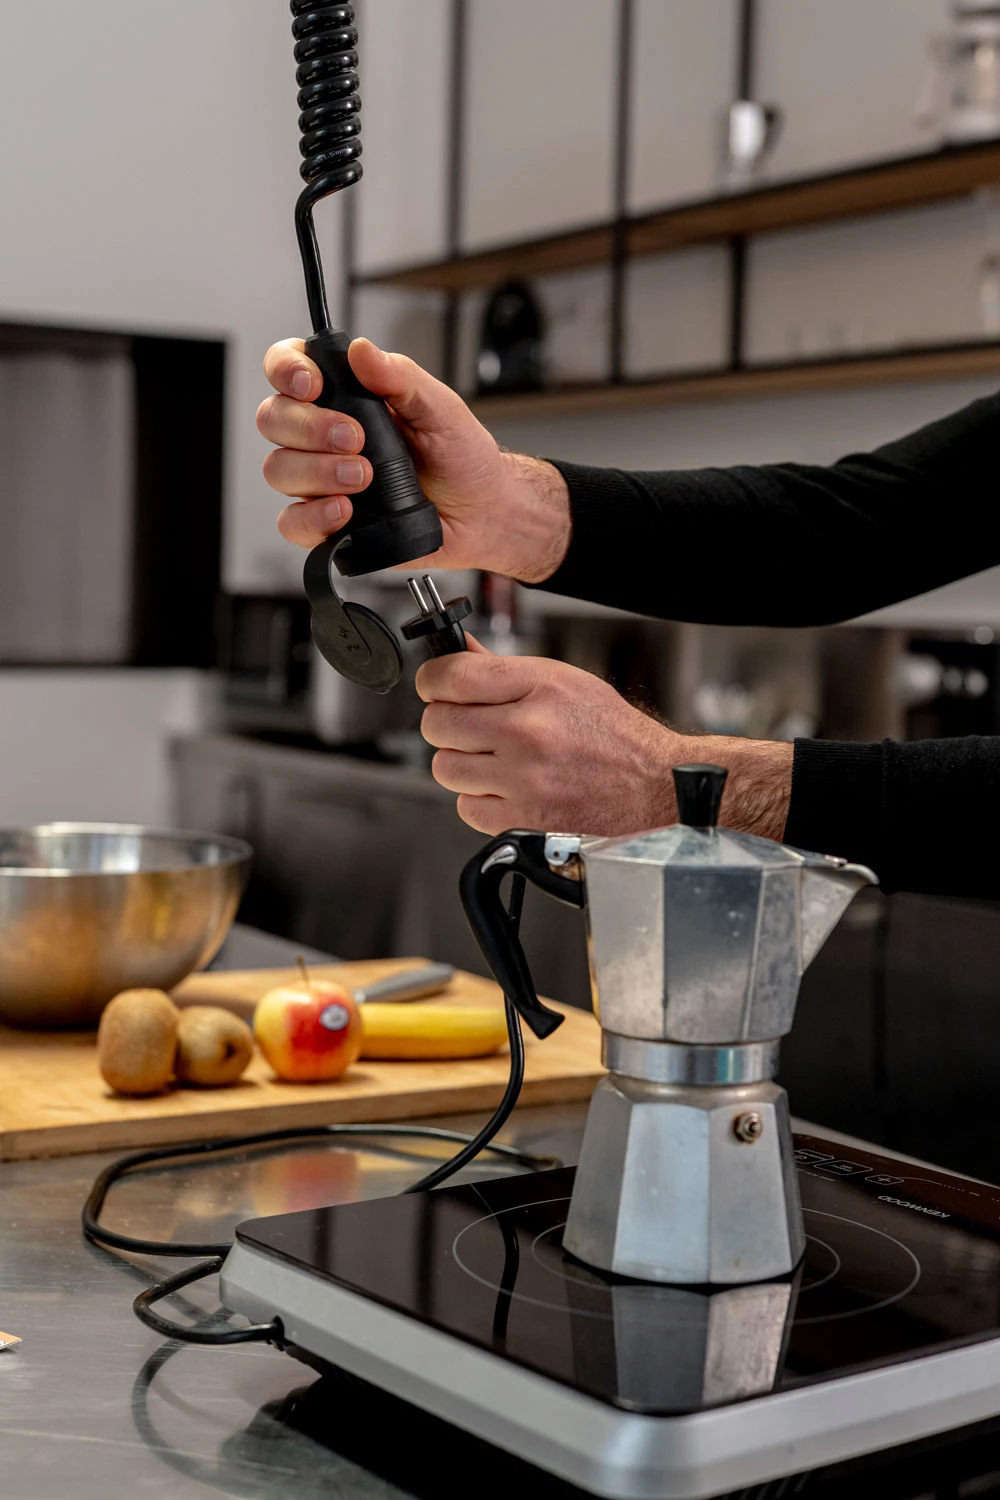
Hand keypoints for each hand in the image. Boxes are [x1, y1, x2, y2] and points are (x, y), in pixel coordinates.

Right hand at [257, 337, 570, 582]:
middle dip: (308, 427)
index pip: (290, 368)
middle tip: (355, 438)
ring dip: (316, 472)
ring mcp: (322, 481)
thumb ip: (401, 377)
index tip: (312, 384)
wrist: (483, 514)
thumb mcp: (441, 408)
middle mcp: (324, 436)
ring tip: (364, 478)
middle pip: (273, 419)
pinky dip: (313, 517)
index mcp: (345, 397)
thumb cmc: (462, 459)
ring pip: (278, 470)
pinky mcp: (329, 525)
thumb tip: (362, 351)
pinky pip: (292, 523)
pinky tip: (345, 512)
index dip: (287, 370)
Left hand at [417, 643, 793, 838]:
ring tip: (492, 758)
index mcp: (539, 688)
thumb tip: (457, 653)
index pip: (451, 677)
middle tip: (468, 725)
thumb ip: (504, 670)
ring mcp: (524, 780)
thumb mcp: (563, 682)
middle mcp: (528, 732)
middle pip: (438, 724)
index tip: (435, 686)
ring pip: (445, 768)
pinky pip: (466, 808)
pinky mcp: (523, 821)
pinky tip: (506, 787)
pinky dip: (479, 799)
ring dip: (461, 763)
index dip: (432, 680)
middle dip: (446, 723)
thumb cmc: (612, 734)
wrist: (655, 787)